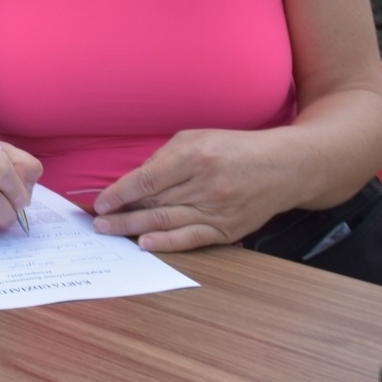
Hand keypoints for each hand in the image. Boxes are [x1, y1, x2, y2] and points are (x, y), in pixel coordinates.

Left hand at [92, 129, 291, 251]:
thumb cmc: (234, 148)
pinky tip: (145, 243)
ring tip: (110, 232)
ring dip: (134, 229)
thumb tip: (135, 182)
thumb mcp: (196, 138)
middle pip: (153, 204)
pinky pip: (191, 239)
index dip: (120, 193)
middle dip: (121, 214)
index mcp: (195, 156)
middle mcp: (205, 185)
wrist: (284, 167)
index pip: (147, 180)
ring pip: (167, 222)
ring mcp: (218, 210)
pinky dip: (166, 243)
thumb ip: (164, 158)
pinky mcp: (228, 229)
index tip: (100, 202)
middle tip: (97, 223)